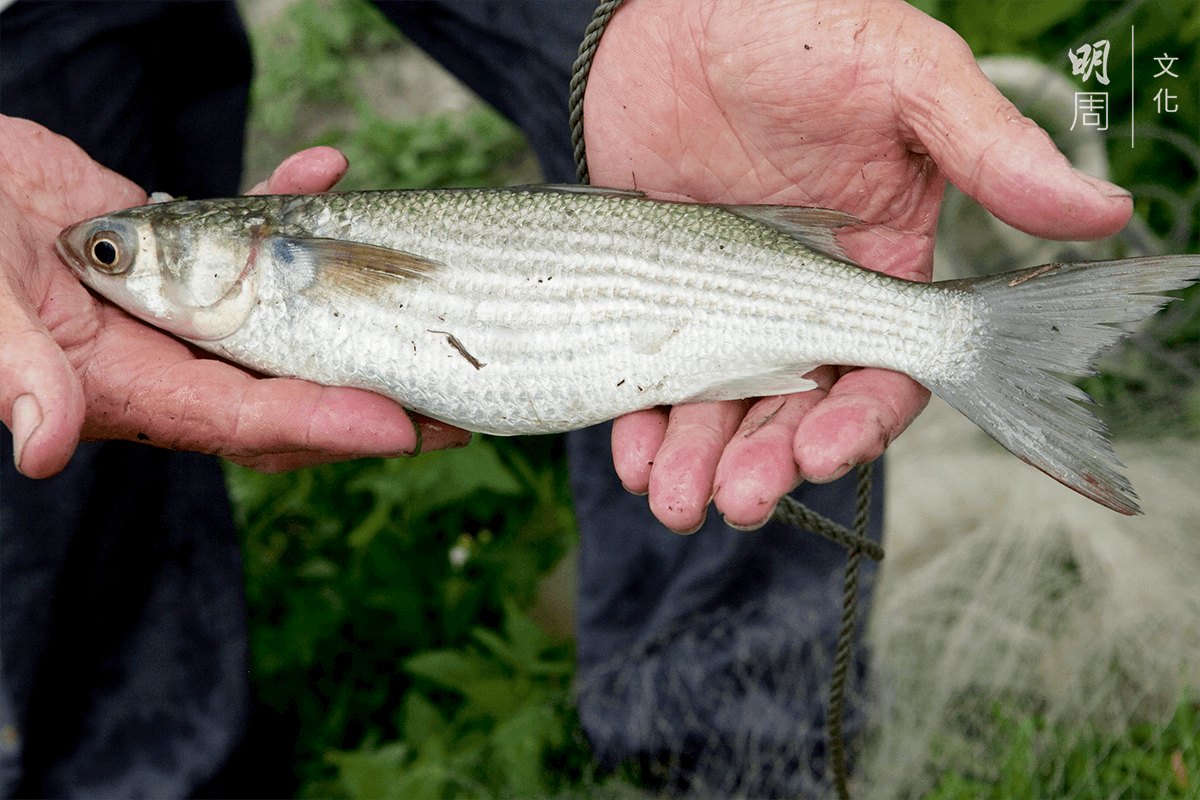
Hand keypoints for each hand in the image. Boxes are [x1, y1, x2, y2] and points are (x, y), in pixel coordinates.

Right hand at [0, 115, 469, 478]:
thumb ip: (19, 370)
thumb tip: (42, 447)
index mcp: (130, 387)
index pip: (246, 418)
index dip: (324, 424)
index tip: (401, 429)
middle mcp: (174, 358)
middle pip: (293, 394)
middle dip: (374, 405)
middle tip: (456, 415)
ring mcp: (191, 310)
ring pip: (294, 327)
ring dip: (365, 320)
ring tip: (443, 327)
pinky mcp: (189, 252)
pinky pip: (255, 238)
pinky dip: (290, 205)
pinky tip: (326, 166)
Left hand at [586, 0, 1132, 531]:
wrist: (672, 10)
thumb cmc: (800, 29)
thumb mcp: (902, 77)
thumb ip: (987, 148)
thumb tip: (1105, 209)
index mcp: (881, 268)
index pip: (885, 370)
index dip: (857, 421)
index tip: (820, 452)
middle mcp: (808, 301)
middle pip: (798, 407)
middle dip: (769, 460)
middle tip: (735, 499)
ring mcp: (729, 304)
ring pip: (725, 407)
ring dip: (704, 462)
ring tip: (672, 499)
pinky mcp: (663, 299)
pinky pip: (656, 375)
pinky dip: (643, 422)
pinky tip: (630, 454)